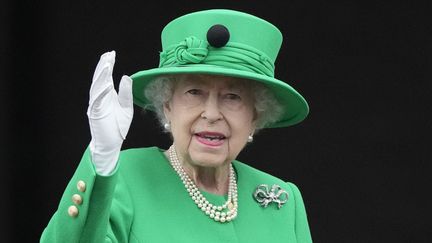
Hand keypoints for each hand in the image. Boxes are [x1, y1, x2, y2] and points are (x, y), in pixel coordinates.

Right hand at [87, 51, 132, 174]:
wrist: (112, 143)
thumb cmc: (118, 126)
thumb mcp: (126, 107)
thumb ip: (126, 92)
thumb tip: (125, 76)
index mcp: (107, 95)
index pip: (106, 77)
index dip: (108, 65)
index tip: (112, 54)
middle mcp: (100, 98)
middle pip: (100, 79)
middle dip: (103, 66)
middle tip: (108, 54)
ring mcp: (97, 105)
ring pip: (97, 87)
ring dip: (102, 76)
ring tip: (107, 65)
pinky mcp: (96, 114)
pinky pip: (98, 101)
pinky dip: (102, 92)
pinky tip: (107, 84)